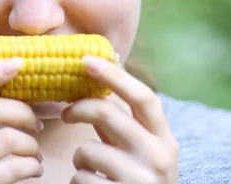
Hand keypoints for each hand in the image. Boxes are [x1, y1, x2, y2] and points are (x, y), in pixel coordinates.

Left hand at [62, 56, 178, 182]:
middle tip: (66, 112)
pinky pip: (80, 180)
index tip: (86, 60)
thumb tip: (103, 68)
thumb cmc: (137, 181)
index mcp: (164, 139)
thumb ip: (123, 120)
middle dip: (79, 108)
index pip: (143, 97)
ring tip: (90, 169)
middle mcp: (158, 157)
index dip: (114, 75)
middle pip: (107, 114)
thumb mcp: (140, 151)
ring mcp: (140, 181)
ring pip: (87, 150)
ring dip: (80, 159)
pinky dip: (78, 183)